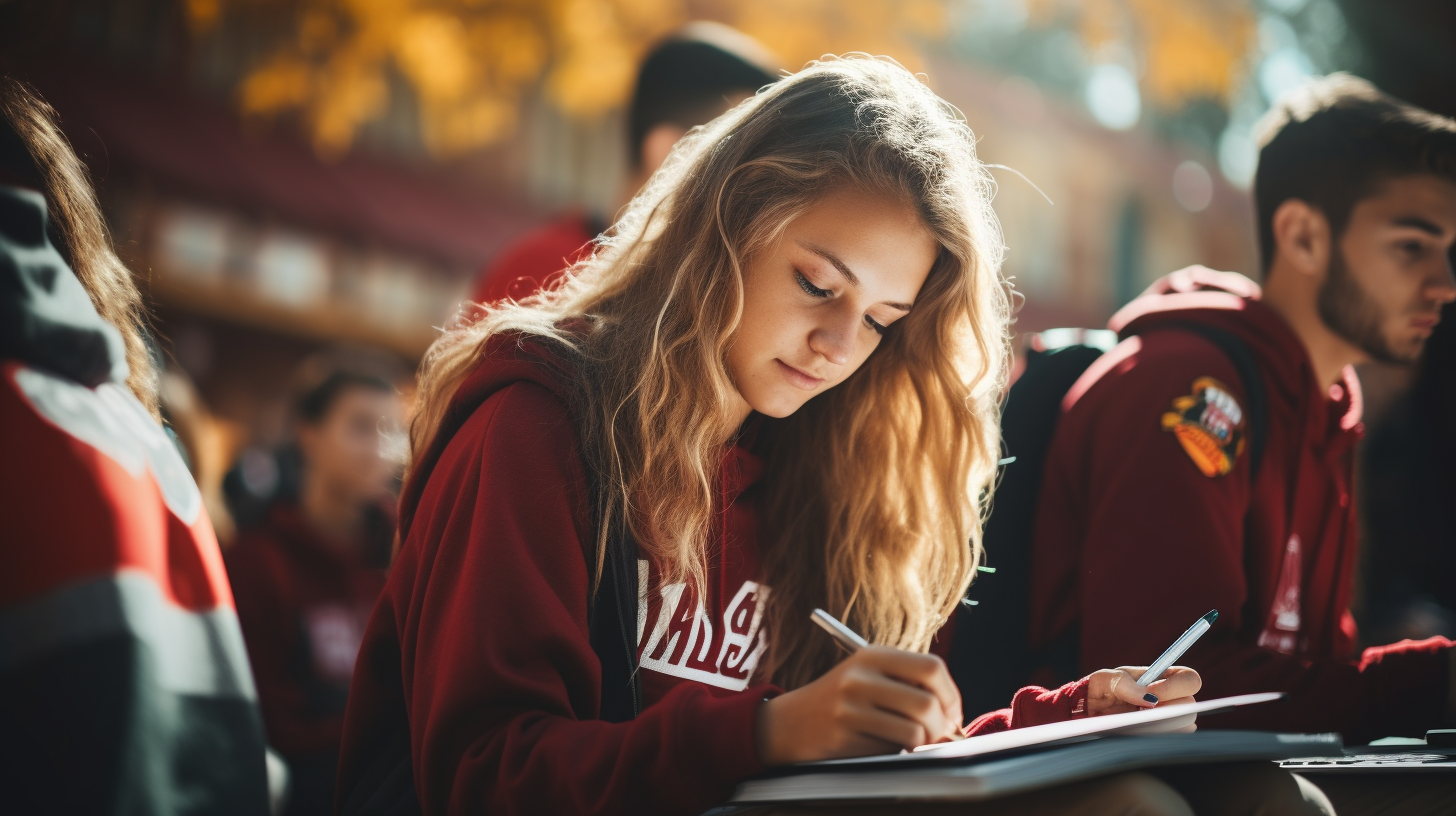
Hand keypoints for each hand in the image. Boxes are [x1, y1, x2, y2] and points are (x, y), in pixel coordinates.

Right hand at [755, 646, 963, 764]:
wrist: (790, 723)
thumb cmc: (840, 700)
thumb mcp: (868, 675)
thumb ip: (906, 681)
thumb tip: (952, 709)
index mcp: (872, 655)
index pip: (931, 667)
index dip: (950, 694)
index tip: (951, 711)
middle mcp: (861, 677)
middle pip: (927, 703)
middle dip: (941, 726)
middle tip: (936, 733)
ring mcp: (851, 707)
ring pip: (915, 731)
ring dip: (921, 742)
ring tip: (910, 740)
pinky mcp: (845, 735)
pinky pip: (891, 748)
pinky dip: (896, 751)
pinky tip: (881, 744)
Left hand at [1087, 666, 1200, 729]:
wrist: (1092, 713)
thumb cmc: (1103, 690)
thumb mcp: (1107, 680)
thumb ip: (1124, 684)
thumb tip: (1150, 699)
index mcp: (1164, 678)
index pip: (1190, 679)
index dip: (1175, 687)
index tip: (1151, 694)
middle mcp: (1172, 699)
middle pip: (1191, 706)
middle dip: (1168, 709)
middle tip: (1143, 711)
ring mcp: (1170, 720)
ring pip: (1185, 726)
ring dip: (1162, 725)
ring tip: (1138, 721)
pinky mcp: (1162, 738)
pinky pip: (1170, 741)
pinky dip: (1155, 738)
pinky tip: (1137, 734)